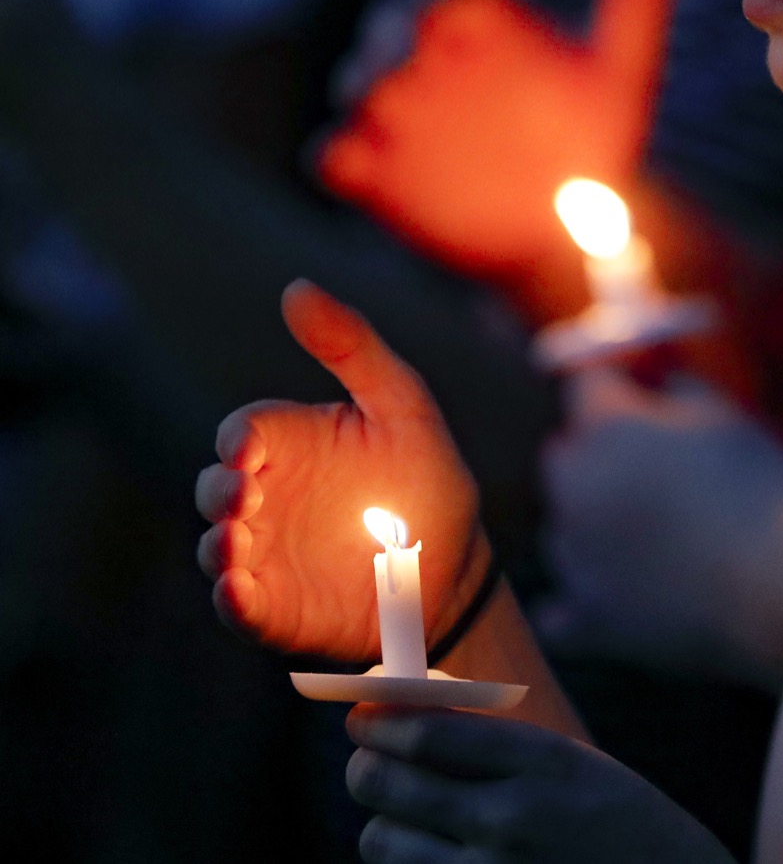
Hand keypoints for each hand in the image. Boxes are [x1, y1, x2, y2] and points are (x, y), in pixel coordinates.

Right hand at [195, 281, 491, 661]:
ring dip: (218, 548)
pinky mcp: (272, 605)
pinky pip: (236, 604)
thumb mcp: (402, 404)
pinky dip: (231, 599)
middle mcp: (267, 496)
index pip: (243, 433)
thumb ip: (353, 347)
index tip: (249, 450)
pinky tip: (239, 593)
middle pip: (216, 489)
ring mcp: (265, 552)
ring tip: (235, 547)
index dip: (239, 441)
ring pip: (216, 548)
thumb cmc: (425, 476)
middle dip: (220, 492)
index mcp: (291, 443)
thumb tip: (295, 288)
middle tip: (243, 497)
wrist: (454, 565)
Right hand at [318, 0, 675, 287]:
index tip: (464, 29)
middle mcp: (432, 62)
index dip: (449, 9)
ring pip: (358, 89)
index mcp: (481, 24)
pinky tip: (365, 167)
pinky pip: (334, 156)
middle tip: (411, 67)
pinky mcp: (377, 175)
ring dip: (366, 96)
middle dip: (391, 44)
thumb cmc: (596, 138)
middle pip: (387, 33)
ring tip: (399, 115)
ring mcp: (400, 118)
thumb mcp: (622, 70)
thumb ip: (634, 0)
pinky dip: (339, 156)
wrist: (576, 220)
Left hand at [346, 707, 733, 863]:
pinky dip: (407, 863)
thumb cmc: (612, 817)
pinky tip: (437, 852)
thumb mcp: (568, 761)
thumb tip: (399, 699)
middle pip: (382, 782)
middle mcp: (509, 819)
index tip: (364, 710)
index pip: (423, 732)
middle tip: (371, 757)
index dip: (376, 716)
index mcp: (541, 762)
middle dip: (365, 762)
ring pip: (378, 839)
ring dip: (385, 819)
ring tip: (415, 813)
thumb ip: (488, 736)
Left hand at [534, 368, 782, 683]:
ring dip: (594, 519)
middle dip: (597, 451)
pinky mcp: (587, 618)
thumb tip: (658, 379)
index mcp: (605, 429)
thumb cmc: (761, 490)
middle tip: (654, 464)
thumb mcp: (728, 414)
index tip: (642, 392)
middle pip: (563, 454)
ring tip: (656, 532)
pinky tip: (616, 593)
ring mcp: (574, 557)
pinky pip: (560, 610)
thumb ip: (678, 385)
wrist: (779, 589)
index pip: (583, 384)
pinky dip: (582, 598)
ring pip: (564, 525)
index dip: (616, 385)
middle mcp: (573, 489)